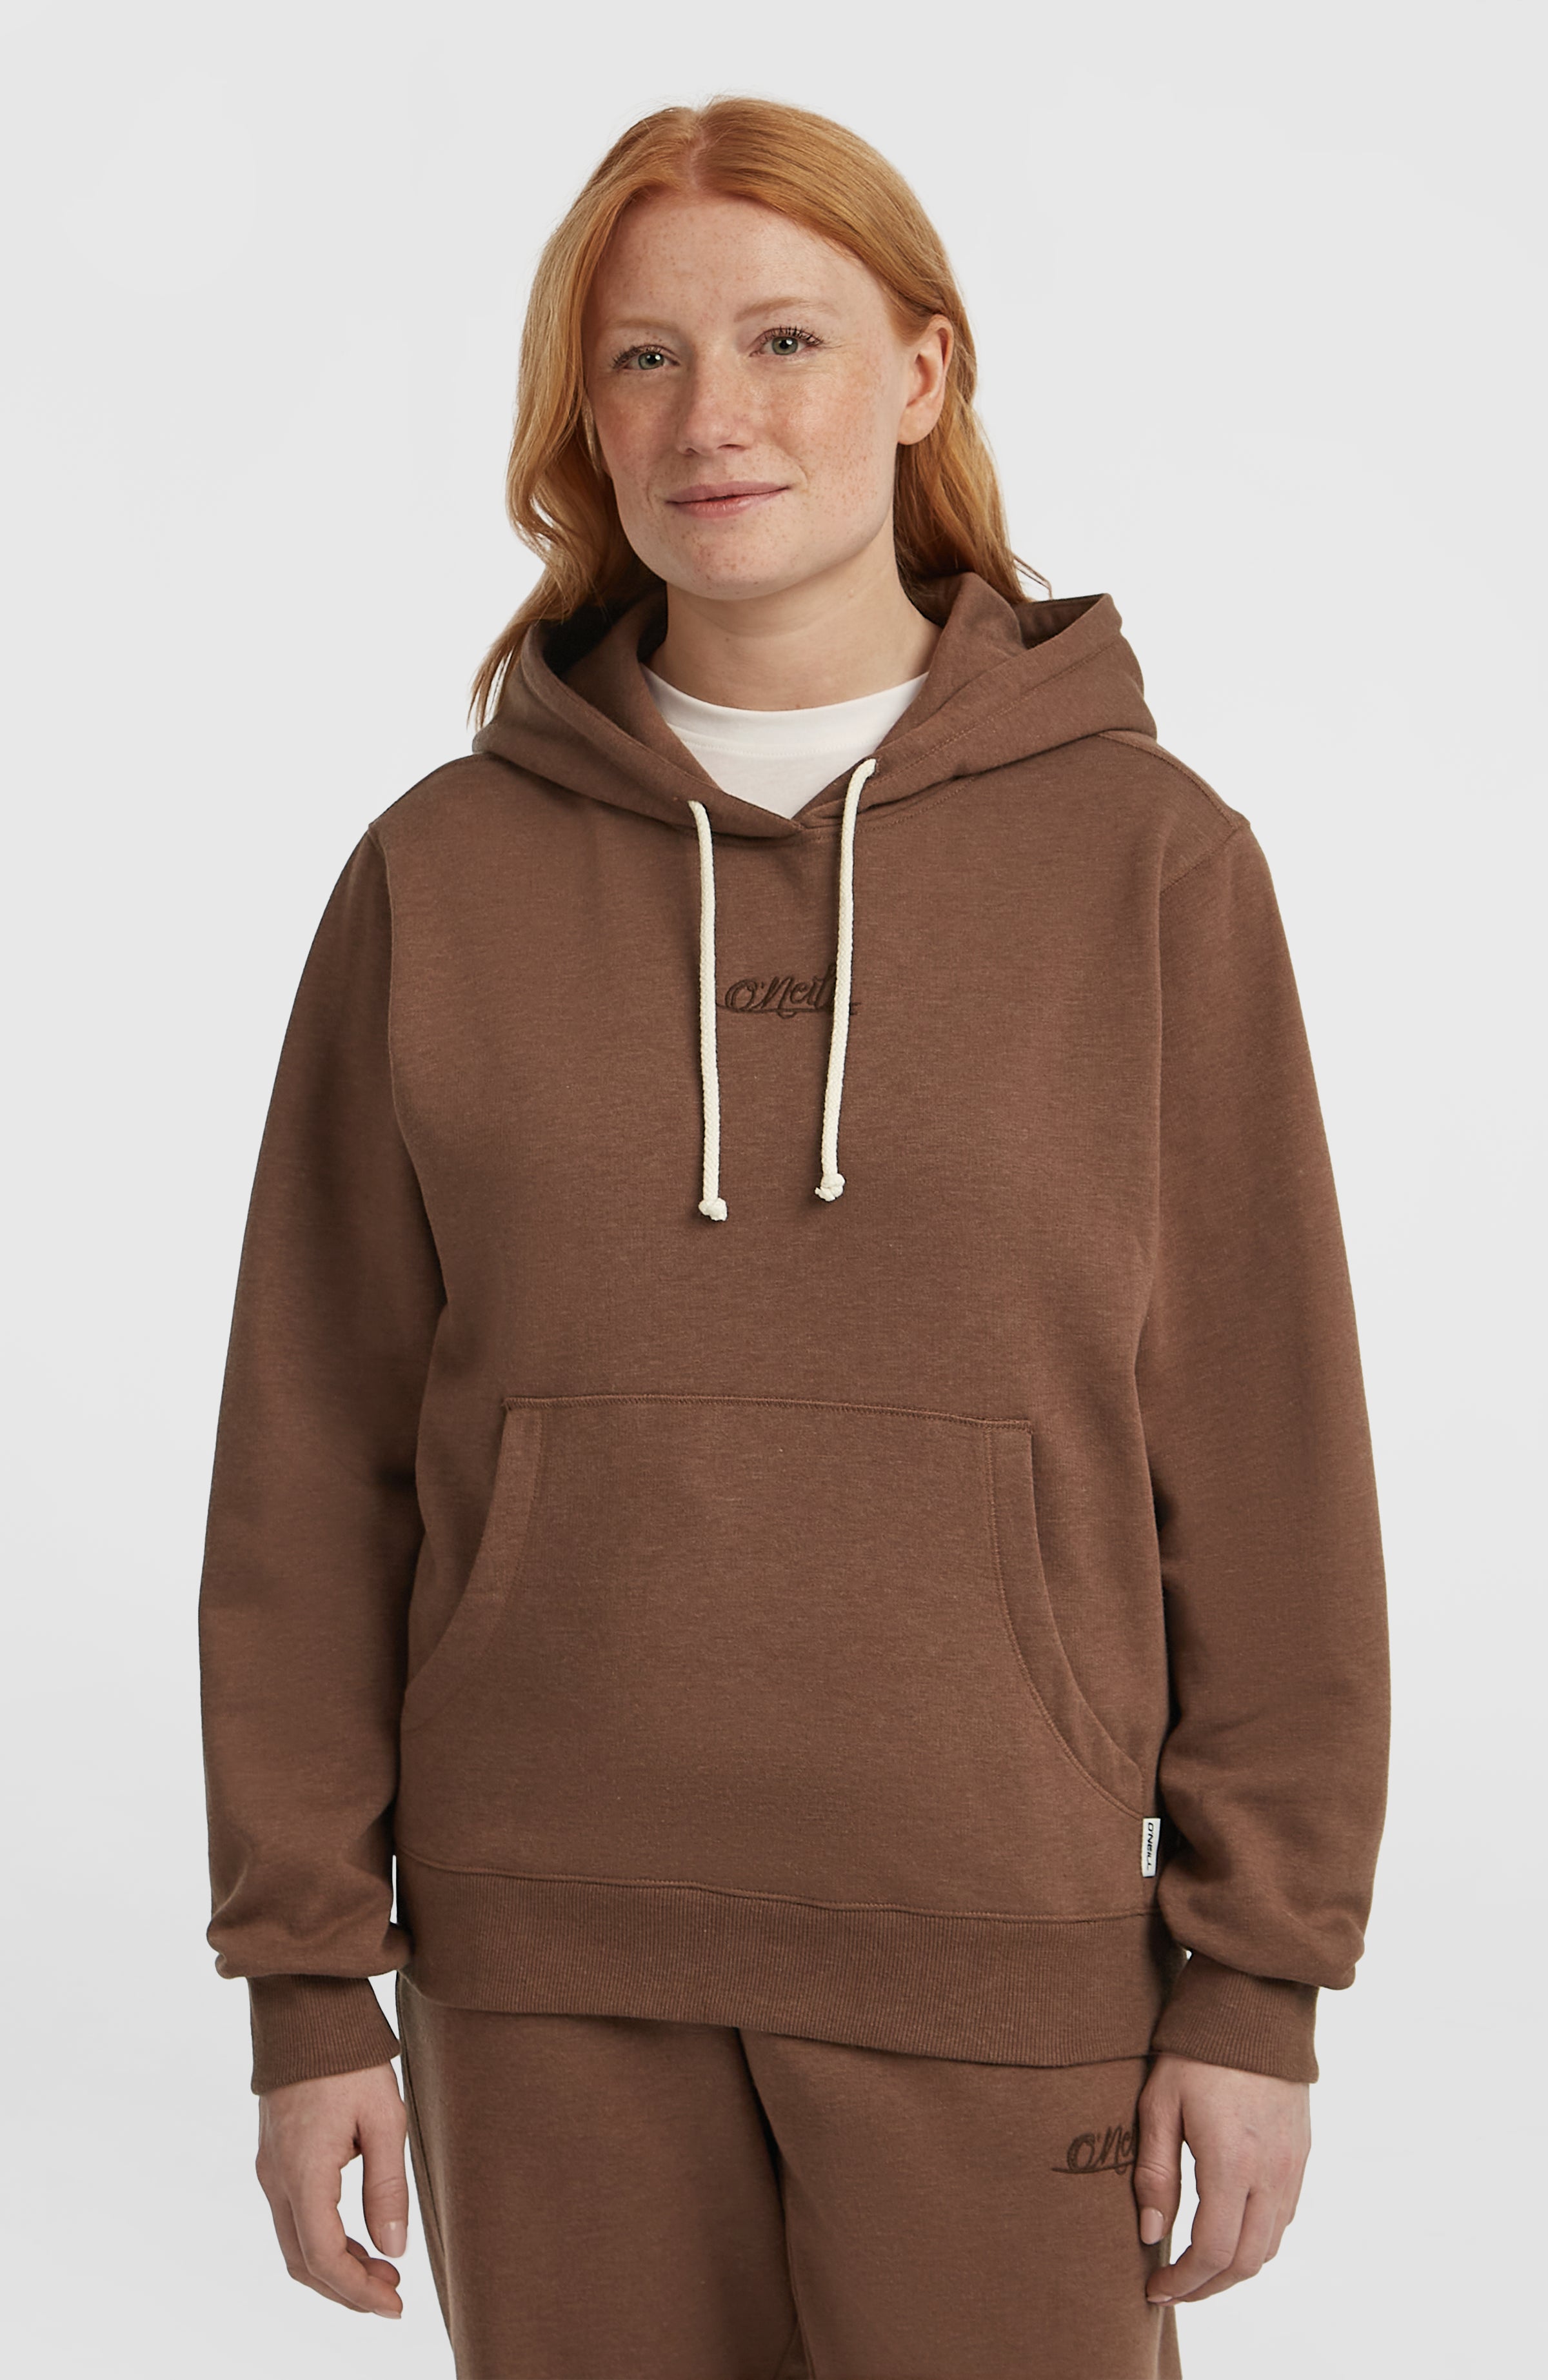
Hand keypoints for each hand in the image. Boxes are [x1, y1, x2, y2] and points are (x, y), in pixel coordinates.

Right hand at [255, 2062, 408, 2317]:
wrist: (306, 2009)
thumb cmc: (350, 2058)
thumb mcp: (384, 2118)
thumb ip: (387, 2187)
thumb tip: (393, 2248)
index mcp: (303, 2172)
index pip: (324, 2257)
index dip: (358, 2291)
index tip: (395, 2304)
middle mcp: (276, 2178)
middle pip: (303, 2262)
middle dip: (346, 2289)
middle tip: (393, 2294)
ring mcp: (270, 2169)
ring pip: (294, 2244)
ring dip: (335, 2268)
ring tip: (383, 2269)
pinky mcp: (274, 2158)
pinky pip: (293, 2218)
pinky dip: (322, 2241)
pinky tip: (357, 2237)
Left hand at [1133, 2050, 1309, 2304]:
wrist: (1253, 2005)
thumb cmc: (1196, 2050)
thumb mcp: (1159, 2104)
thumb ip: (1156, 2173)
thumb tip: (1151, 2235)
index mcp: (1232, 2163)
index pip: (1212, 2252)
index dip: (1183, 2281)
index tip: (1155, 2288)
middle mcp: (1271, 2173)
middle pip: (1246, 2262)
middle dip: (1207, 2287)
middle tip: (1172, 2288)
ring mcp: (1293, 2166)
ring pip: (1270, 2246)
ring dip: (1234, 2268)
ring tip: (1195, 2267)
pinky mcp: (1301, 2155)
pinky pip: (1285, 2218)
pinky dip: (1257, 2240)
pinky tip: (1227, 2231)